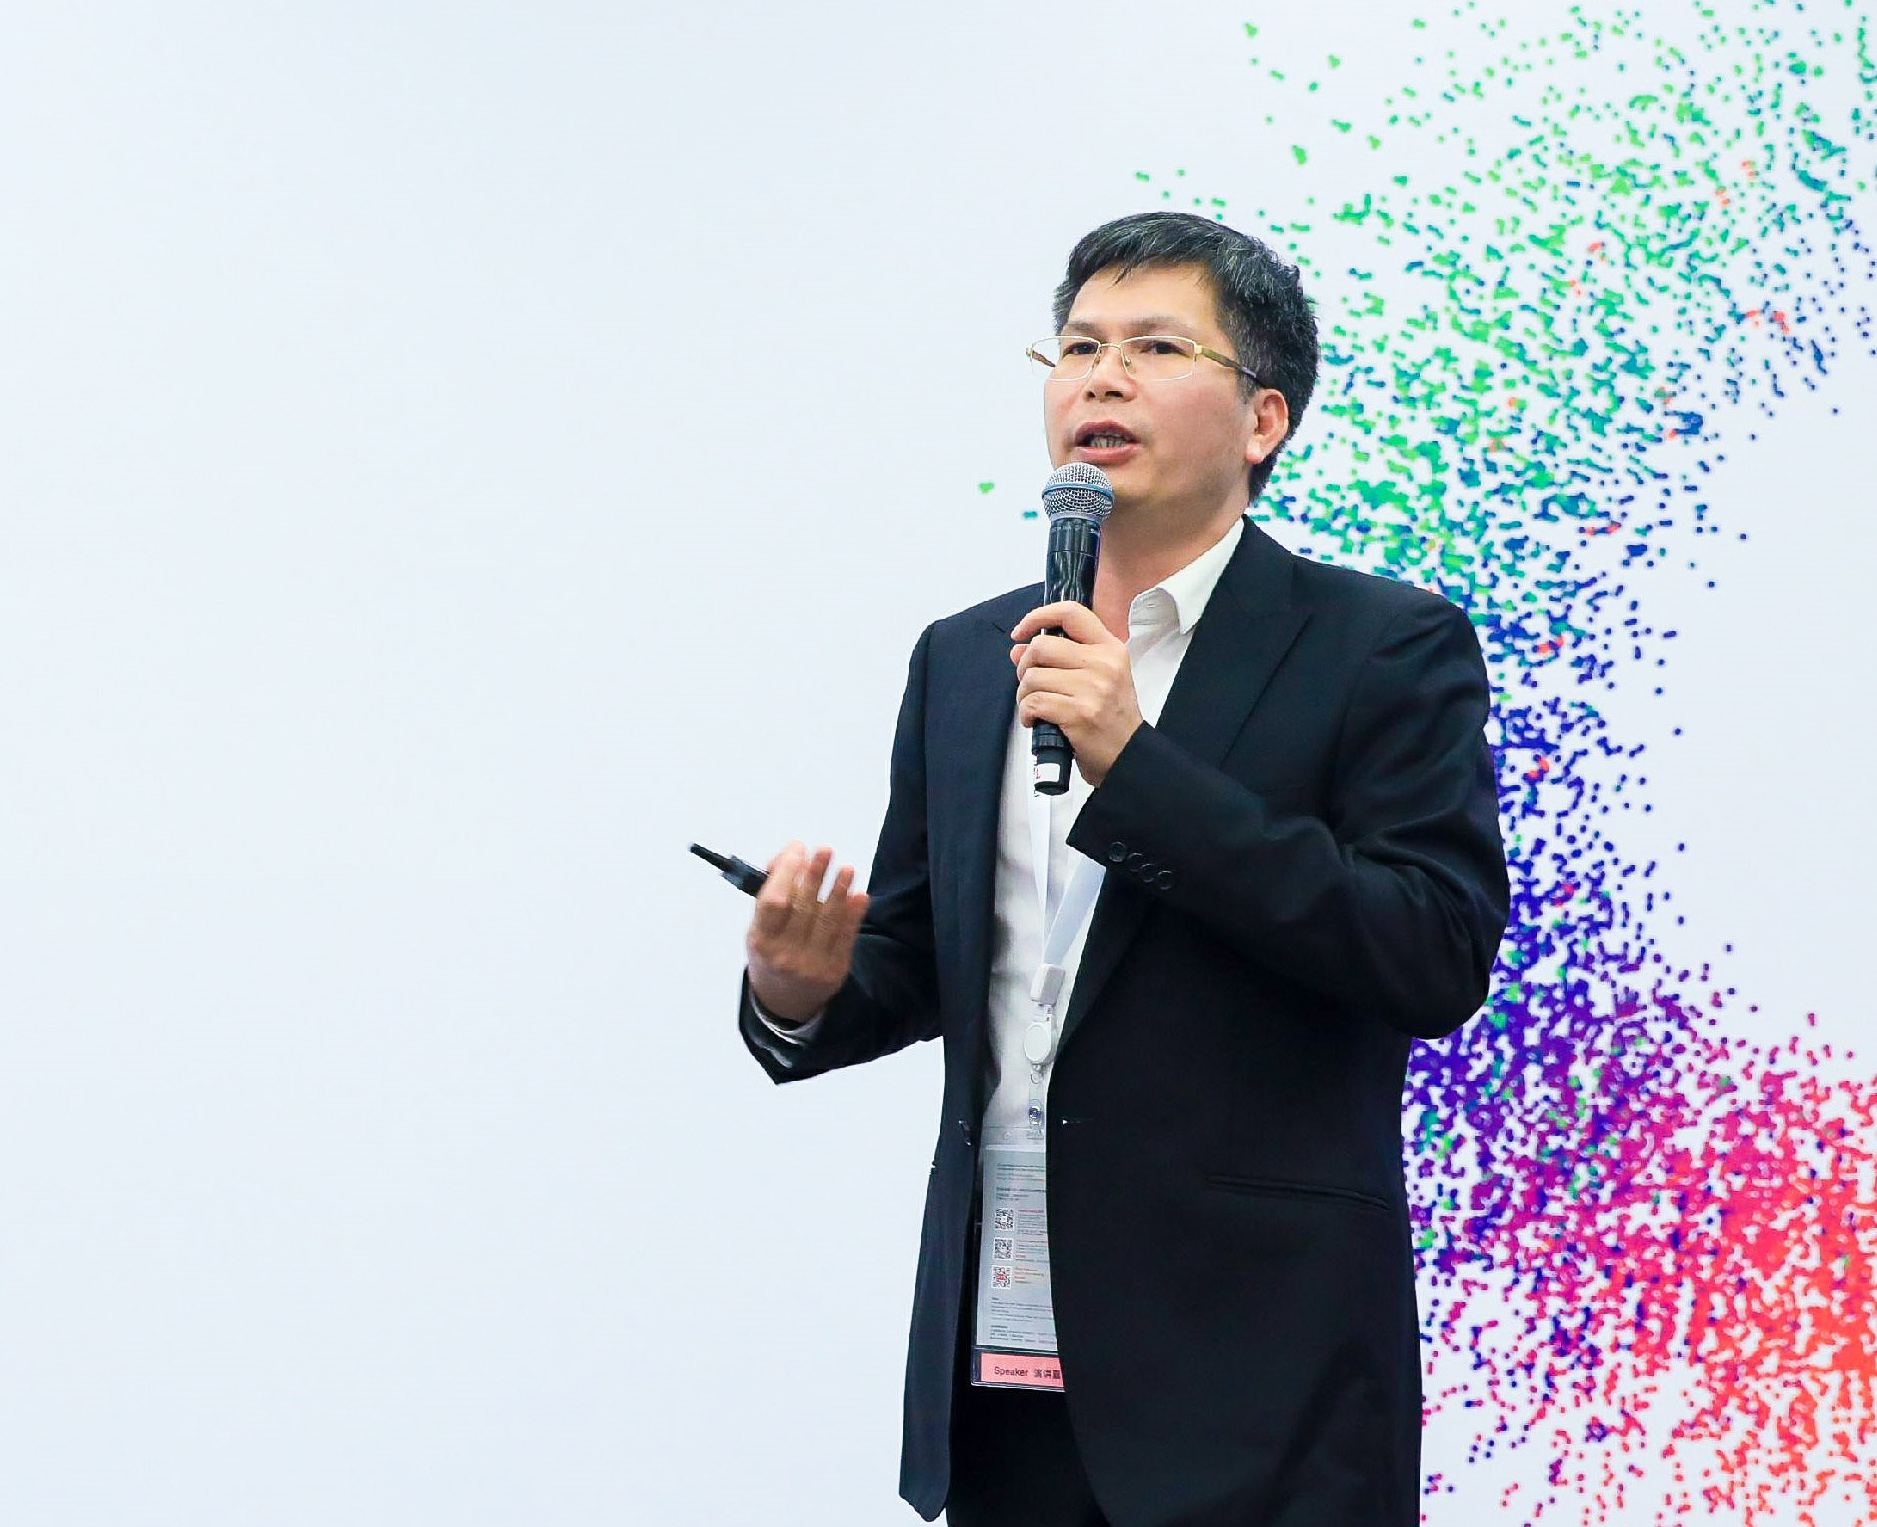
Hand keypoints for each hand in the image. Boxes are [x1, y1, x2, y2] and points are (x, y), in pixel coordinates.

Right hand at [745, 841, 869, 1023]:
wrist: (785, 998)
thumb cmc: (772, 949)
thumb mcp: (761, 924)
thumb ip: (771, 889)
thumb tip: (791, 855)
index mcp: (761, 939)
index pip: (773, 901)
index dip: (787, 872)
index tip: (798, 849)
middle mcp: (784, 954)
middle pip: (803, 907)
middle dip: (815, 875)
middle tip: (826, 850)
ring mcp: (811, 965)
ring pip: (827, 921)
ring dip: (839, 891)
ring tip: (847, 869)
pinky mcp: (834, 971)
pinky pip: (846, 937)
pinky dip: (854, 915)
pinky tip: (860, 896)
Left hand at [1010, 602, 1142, 786]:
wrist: (1129, 756)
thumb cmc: (1111, 718)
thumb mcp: (1096, 679)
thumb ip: (1059, 659)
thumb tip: (1018, 649)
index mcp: (1110, 649)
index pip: (1071, 613)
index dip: (1038, 617)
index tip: (1022, 632)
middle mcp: (1104, 664)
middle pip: (1042, 646)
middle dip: (1024, 666)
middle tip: (1029, 682)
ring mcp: (1092, 688)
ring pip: (1032, 677)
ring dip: (1024, 695)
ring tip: (1035, 706)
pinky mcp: (1079, 713)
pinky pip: (1034, 702)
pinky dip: (1027, 713)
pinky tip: (1036, 720)